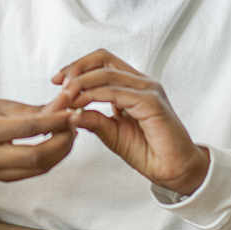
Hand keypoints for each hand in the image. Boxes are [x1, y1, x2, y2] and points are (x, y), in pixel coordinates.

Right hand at [0, 97, 74, 180]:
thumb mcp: (1, 105)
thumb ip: (34, 109)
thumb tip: (65, 106)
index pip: (27, 129)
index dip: (55, 122)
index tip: (73, 113)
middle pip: (35, 155)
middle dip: (62, 141)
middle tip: (75, 126)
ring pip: (37, 168)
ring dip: (60, 152)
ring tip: (69, 133)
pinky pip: (31, 173)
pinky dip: (49, 160)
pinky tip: (57, 145)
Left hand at [45, 49, 208, 195]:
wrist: (173, 170)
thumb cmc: (147, 151)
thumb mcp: (111, 133)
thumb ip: (93, 119)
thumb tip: (69, 111)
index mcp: (132, 85)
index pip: (102, 62)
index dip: (77, 66)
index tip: (56, 82)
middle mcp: (141, 82)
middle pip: (103, 59)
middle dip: (75, 70)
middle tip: (58, 89)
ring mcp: (148, 90)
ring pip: (106, 74)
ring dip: (80, 84)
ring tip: (64, 100)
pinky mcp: (151, 102)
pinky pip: (115, 92)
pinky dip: (93, 96)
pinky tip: (80, 106)